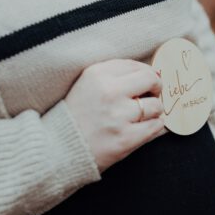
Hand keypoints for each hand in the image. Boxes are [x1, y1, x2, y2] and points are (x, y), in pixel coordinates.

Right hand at [65, 59, 167, 173]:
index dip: (146, 74)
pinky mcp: (125, 138)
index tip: (145, 84)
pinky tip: (143, 128)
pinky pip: (156, 127)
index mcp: (97, 74)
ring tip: (140, 117)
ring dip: (153, 112)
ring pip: (156, 106)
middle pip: (151, 80)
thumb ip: (115, 75)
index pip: (135, 65)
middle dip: (156, 88)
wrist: (58, 149)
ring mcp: (118, 116)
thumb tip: (155, 74)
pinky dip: (155, 127)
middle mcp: (109, 92)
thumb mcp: (87, 85)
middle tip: (151, 97)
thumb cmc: (76, 115)